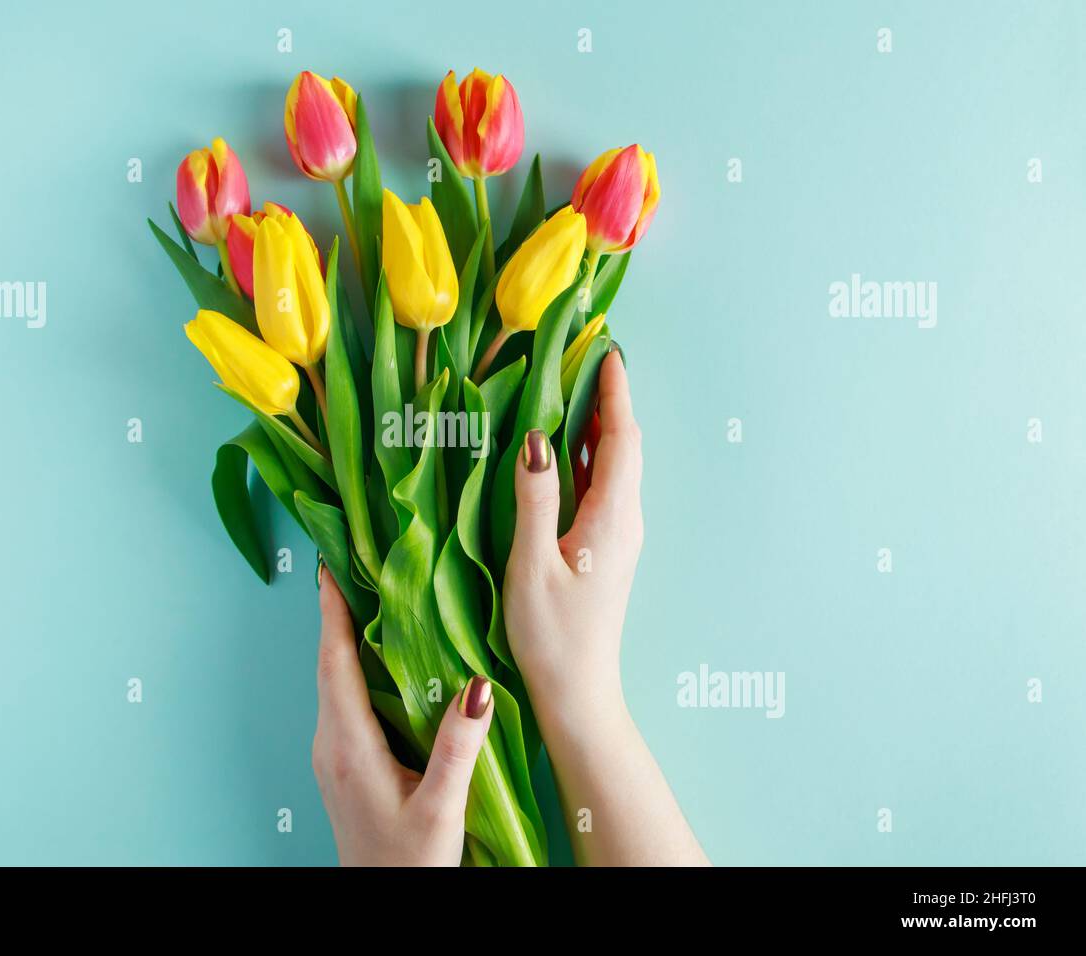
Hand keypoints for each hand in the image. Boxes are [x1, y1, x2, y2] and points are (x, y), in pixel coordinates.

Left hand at [312, 568, 495, 865]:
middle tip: (351, 566)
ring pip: (334, 683)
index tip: (329, 568)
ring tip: (364, 599)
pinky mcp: (343, 766)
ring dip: (344, 641)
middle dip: (337, 614)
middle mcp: (331, 744)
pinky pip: (343, 702)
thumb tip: (476, 686)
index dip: (332, 613)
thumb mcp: (441, 806)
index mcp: (349, 745)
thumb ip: (458, 746)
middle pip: (329, 665)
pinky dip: (354, 669)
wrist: (384, 904)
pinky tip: (377, 661)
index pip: (334, 663)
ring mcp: (333, 756)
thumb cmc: (410, 863)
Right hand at [504, 349, 642, 722]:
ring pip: (616, 465)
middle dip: (609, 399)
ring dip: (600, 425)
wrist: (577, 692)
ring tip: (574, 389)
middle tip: (584, 357)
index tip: (607, 350)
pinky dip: (590, 455)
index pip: (623, 438)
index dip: (615, 392)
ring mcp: (619, 535)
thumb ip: (535, 498)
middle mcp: (625, 520)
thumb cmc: (551, 635)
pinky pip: (604, 486)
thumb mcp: (532, 564)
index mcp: (612, 518)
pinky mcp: (606, 548)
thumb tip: (534, 438)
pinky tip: (566, 449)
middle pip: (625, 445)